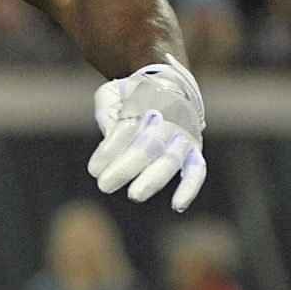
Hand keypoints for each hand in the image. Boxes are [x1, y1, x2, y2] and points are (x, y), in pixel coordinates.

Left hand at [88, 56, 205, 211]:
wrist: (169, 83)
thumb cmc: (132, 94)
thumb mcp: (114, 94)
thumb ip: (108, 112)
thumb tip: (108, 136)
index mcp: (145, 103)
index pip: (125, 128)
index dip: (109, 150)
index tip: (93, 170)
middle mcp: (167, 120)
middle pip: (147, 146)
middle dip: (125, 168)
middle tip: (104, 185)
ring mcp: (183, 136)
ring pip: (170, 160)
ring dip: (153, 179)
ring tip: (134, 195)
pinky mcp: (194, 150)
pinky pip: (197, 170)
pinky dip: (190, 187)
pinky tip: (177, 206)